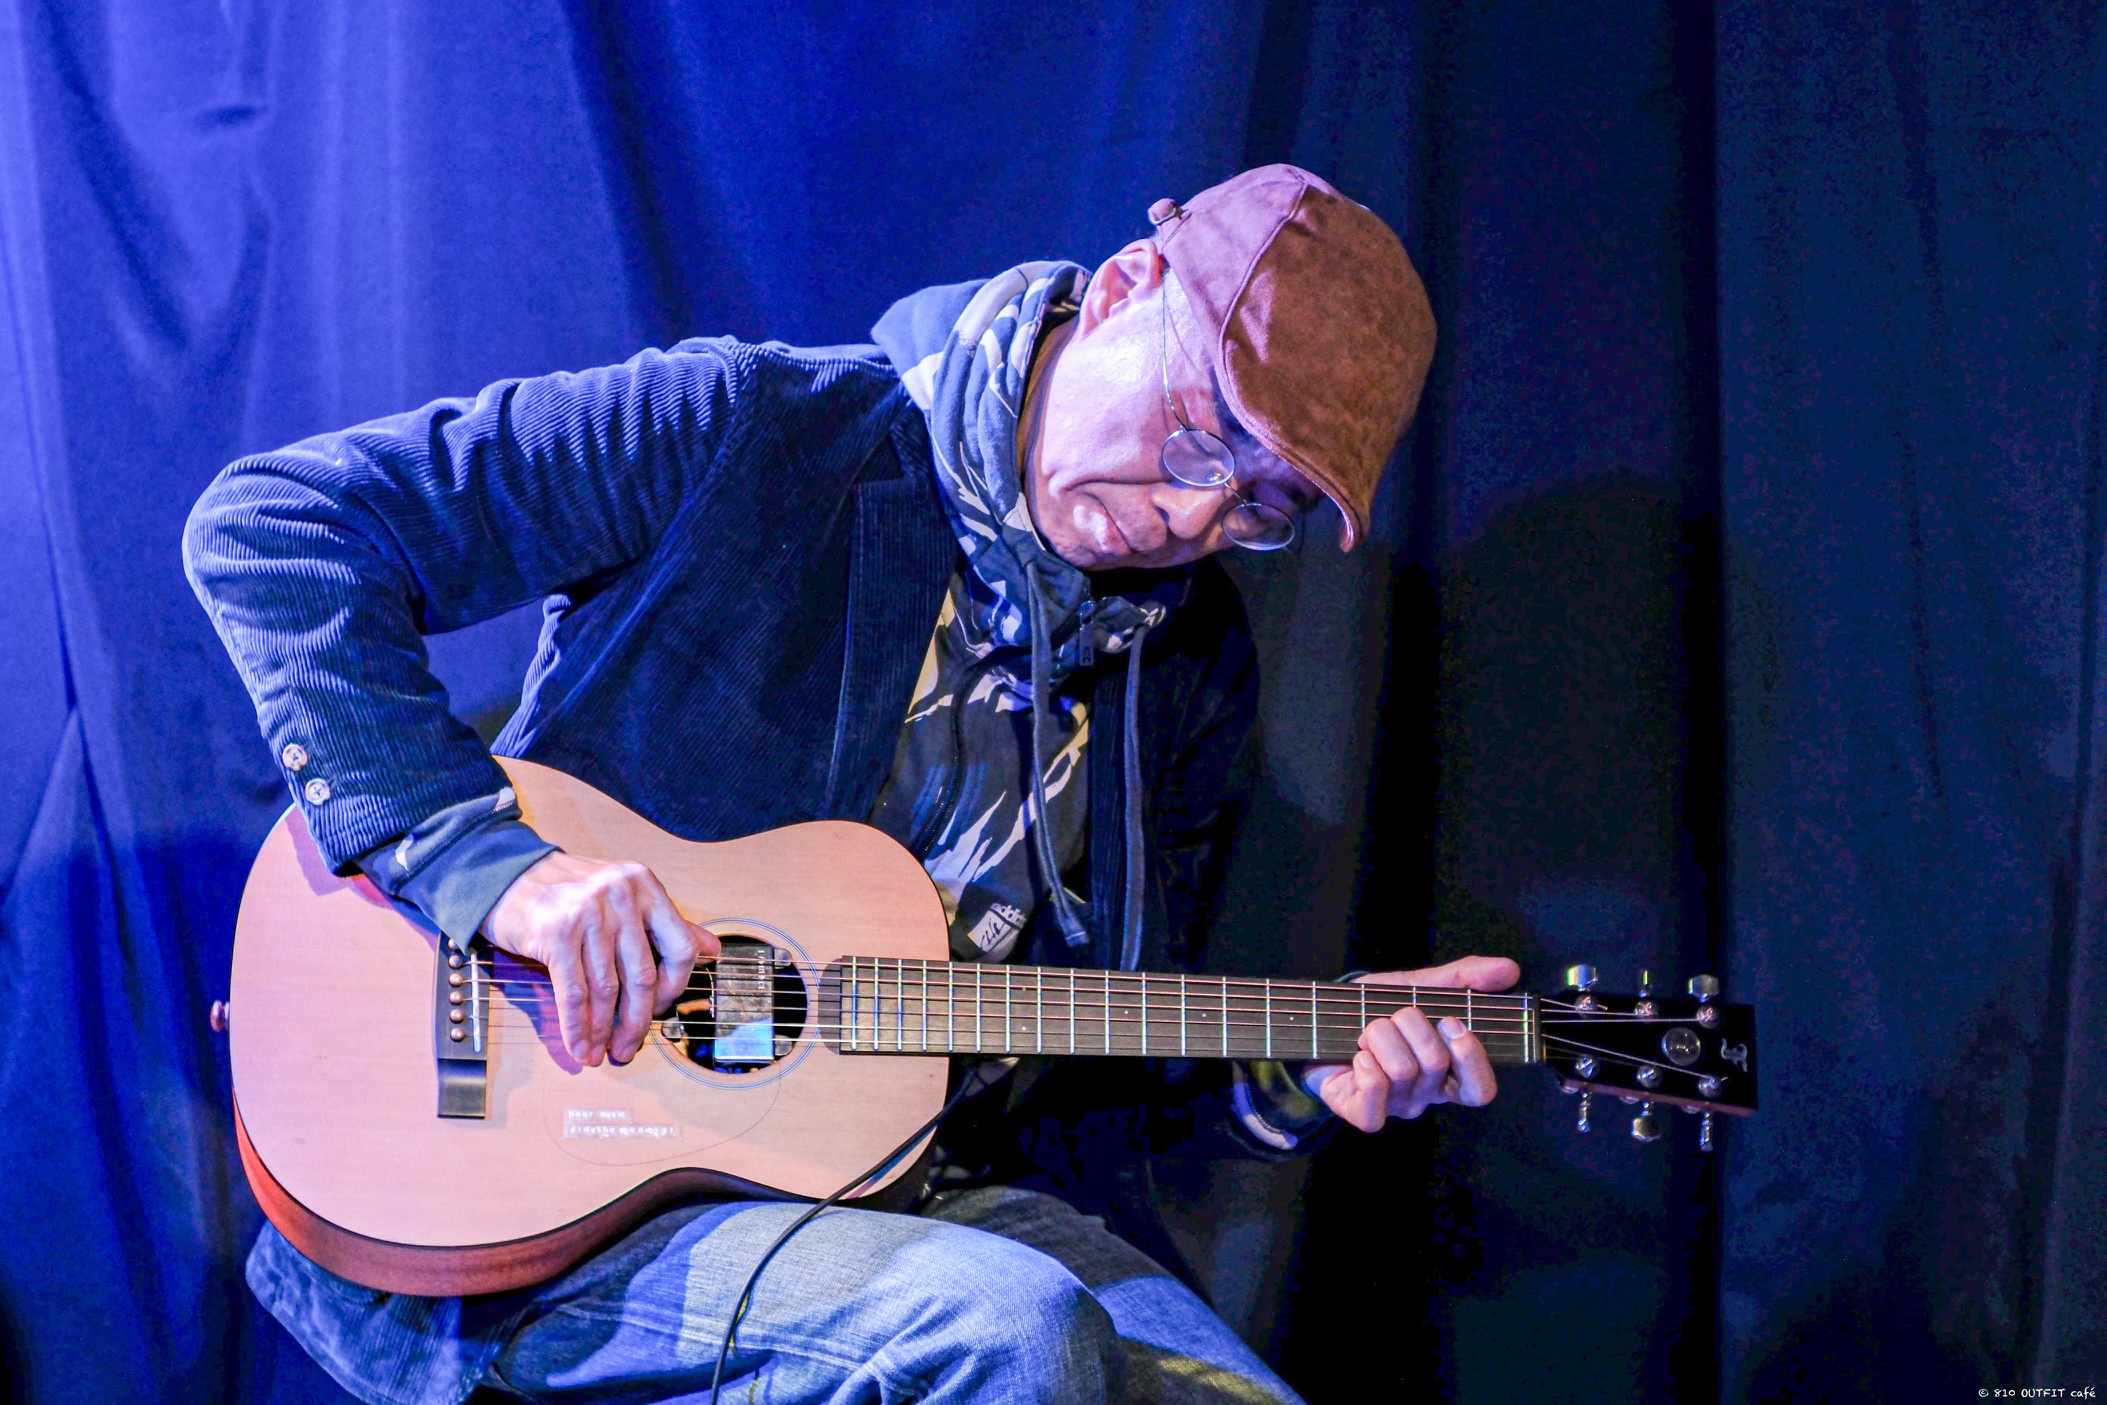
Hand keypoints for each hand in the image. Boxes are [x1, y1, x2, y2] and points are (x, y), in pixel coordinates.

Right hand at [481, 852, 717, 1066]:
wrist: (505, 874)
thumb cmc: (567, 890)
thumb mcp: (622, 896)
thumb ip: (664, 924)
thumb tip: (712, 949)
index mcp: (645, 886)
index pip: (681, 946)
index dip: (675, 988)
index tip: (661, 1011)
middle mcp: (621, 895)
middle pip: (643, 975)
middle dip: (637, 1022)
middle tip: (627, 1049)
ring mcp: (588, 912)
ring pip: (606, 989)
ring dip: (603, 1030)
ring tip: (600, 1053)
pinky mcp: (556, 932)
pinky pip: (574, 992)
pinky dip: (577, 1026)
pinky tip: (580, 1045)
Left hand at [1303, 955, 1520, 1131]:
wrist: (1322, 1020)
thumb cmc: (1377, 1009)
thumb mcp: (1419, 986)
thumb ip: (1463, 978)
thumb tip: (1508, 969)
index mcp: (1448, 1072)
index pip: (1480, 1090)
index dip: (1473, 1060)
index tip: (1454, 1023)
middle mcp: (1426, 1094)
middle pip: (1436, 1065)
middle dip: (1411, 1026)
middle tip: (1395, 1014)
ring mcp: (1395, 1106)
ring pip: (1401, 1072)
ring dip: (1379, 1036)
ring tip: (1368, 1029)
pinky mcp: (1362, 1112)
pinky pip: (1373, 1101)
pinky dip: (1365, 1068)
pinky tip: (1358, 1055)